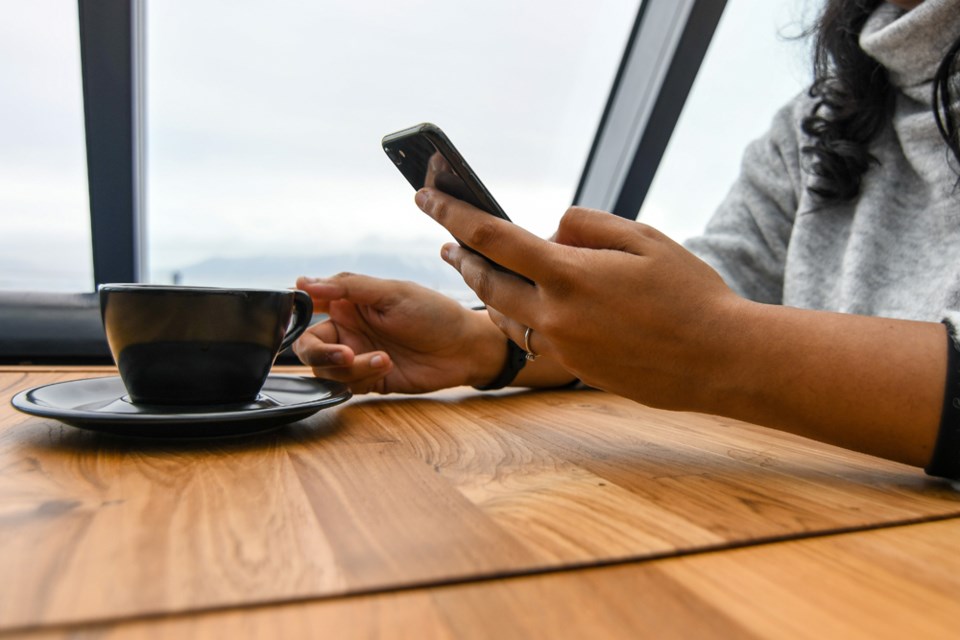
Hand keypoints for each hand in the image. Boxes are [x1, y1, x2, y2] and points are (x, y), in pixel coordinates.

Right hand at [293, 273, 505, 393]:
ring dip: (350, 367)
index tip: (300, 317)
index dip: (296, 313)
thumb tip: (303, 283)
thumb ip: (348, 287)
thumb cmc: (434, 313)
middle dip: (320, 353)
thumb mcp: (392, 293)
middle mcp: (348, 329)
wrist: (465, 349)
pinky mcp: (368, 380)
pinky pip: (347, 385)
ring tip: (382, 358)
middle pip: (308, 346)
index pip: (308, 306)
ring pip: (326, 370)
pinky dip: (362, 377)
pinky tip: (387, 365)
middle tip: (343, 354)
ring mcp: (357, 356)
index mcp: (349, 302)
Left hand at [414, 187, 741, 411]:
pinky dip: (515, 316)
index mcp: (569, 275)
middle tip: (446, 240)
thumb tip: (551, 231)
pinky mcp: (574, 368)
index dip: (452, 213)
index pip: (492, 237)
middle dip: (461, 256)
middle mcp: (555, 315)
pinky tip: (517, 304)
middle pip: (486, 282)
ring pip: (503, 315)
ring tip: (475, 268)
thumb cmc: (690, 294)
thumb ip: (588, 226)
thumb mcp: (644, 239)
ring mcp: (562, 347)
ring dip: (485, 289)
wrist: (720, 360)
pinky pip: (530, 337)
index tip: (425, 195)